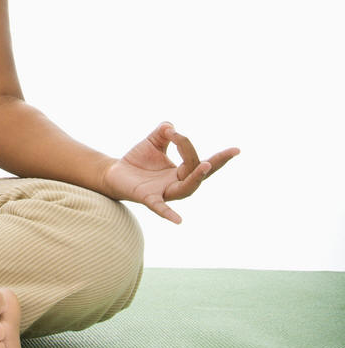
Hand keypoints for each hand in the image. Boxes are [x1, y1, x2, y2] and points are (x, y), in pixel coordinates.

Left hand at [100, 122, 239, 223]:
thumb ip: (164, 132)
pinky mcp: (148, 198)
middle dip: (215, 163)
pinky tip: (178, 221)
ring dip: (196, 177)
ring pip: (186, 188)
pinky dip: (168, 214)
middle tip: (232, 152)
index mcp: (181, 172)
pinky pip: (160, 208)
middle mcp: (177, 184)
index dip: (197, 148)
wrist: (114, 173)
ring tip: (206, 165)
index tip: (189, 136)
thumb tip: (171, 127)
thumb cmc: (138, 160)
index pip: (197, 160)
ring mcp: (164, 192)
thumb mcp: (153, 142)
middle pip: (199, 173)